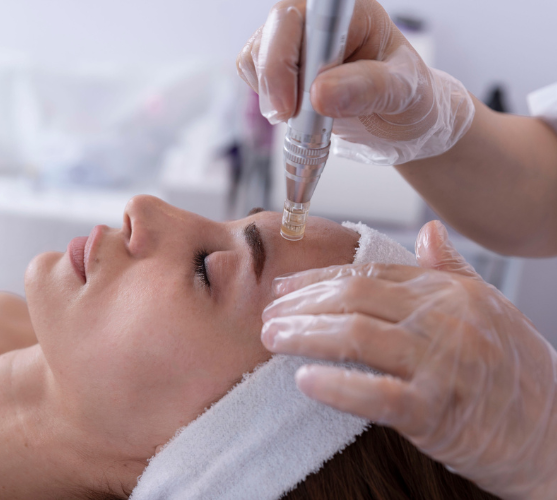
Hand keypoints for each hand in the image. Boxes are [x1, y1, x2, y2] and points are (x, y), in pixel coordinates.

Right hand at [237, 0, 474, 164]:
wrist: (399, 119)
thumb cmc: (408, 98)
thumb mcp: (403, 93)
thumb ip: (368, 89)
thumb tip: (319, 94)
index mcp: (350, 11)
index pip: (301, 15)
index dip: (284, 58)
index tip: (290, 105)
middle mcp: (318, 20)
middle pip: (271, 34)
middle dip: (273, 82)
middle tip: (289, 119)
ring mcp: (297, 42)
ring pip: (256, 57)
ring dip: (272, 96)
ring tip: (307, 119)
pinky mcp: (282, 65)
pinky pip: (255, 77)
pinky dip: (268, 101)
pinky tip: (297, 114)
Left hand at [261, 221, 556, 498]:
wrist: (554, 431)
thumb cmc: (515, 369)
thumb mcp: (488, 306)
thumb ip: (450, 268)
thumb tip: (427, 230)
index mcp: (446, 291)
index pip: (367, 273)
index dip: (318, 279)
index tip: (283, 288)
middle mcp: (442, 318)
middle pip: (353, 297)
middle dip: (302, 304)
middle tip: (268, 315)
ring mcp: (441, 363)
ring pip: (356, 337)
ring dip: (304, 336)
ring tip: (271, 339)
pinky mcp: (437, 411)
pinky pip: (377, 394)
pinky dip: (337, 386)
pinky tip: (303, 380)